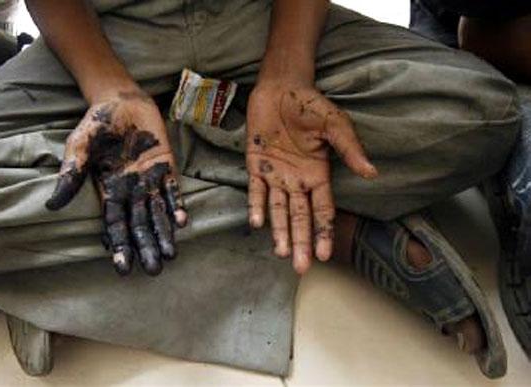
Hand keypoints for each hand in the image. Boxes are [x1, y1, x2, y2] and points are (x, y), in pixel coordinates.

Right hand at [46, 90, 187, 275]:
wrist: (120, 100)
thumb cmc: (96, 125)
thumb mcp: (79, 148)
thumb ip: (71, 174)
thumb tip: (52, 206)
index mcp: (109, 192)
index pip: (115, 226)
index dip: (119, 247)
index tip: (123, 269)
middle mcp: (131, 192)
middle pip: (139, 225)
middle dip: (146, 247)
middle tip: (154, 270)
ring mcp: (150, 181)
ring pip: (158, 214)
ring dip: (164, 234)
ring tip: (170, 256)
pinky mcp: (166, 167)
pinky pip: (173, 190)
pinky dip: (177, 206)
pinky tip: (182, 223)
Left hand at [246, 82, 376, 273]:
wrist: (281, 87)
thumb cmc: (311, 105)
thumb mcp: (335, 125)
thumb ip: (349, 149)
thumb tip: (371, 173)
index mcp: (318, 174)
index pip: (322, 210)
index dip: (323, 232)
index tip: (324, 255)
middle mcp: (296, 181)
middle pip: (300, 218)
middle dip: (301, 242)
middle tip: (301, 268)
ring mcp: (275, 175)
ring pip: (278, 210)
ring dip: (280, 232)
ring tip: (282, 253)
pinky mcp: (256, 165)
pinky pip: (255, 190)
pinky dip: (256, 206)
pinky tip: (257, 223)